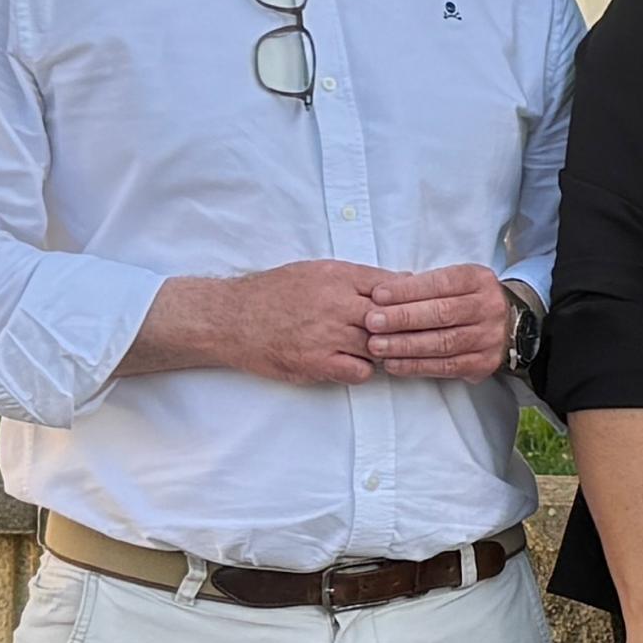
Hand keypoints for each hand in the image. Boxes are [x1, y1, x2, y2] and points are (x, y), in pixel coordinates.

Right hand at [130, 257, 399, 384]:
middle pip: (392, 319)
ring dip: (380, 350)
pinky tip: (349, 362)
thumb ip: (357, 277)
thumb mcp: (315, 271)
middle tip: (399, 334)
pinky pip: (361, 372)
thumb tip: (404, 280)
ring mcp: (327, 334)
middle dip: (400, 328)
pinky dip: (361, 370)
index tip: (411, 309)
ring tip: (367, 348)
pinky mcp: (317, 363)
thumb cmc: (274, 293)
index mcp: (337, 276)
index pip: (393, 286)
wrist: (231, 318)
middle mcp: (335, 303)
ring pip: (380, 346)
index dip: (408, 300)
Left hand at [363, 264, 514, 382]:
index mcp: (478, 280)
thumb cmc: (467, 300)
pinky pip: (446, 367)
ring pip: (444, 342)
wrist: (508, 324)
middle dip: (403, 318)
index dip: (408, 290)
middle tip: (373, 322)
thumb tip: (382, 295)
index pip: (441, 283)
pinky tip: (394, 365)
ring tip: (377, 346)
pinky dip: (417, 366)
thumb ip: (424, 286)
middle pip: (442, 313)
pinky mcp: (483, 364)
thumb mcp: (454, 282)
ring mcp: (489, 338)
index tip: (378, 295)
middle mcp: (488, 308)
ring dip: (406, 346)